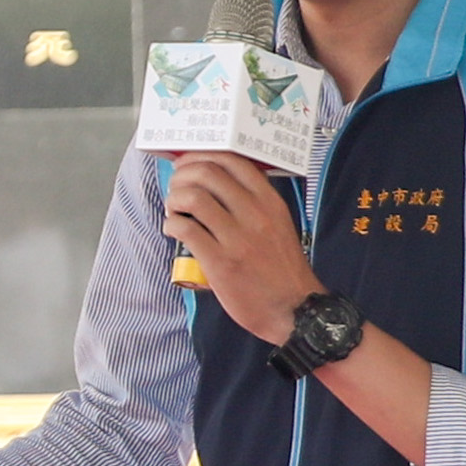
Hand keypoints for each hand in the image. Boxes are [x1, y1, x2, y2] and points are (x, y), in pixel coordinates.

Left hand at [162, 154, 320, 342]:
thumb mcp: (277, 224)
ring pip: (193, 197)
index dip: (202, 156)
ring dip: (174, 199)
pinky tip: (174, 229)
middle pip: (207, 174)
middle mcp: (254, 214)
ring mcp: (237, 237)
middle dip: (182, 176)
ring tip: (174, 209)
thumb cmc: (281, 268)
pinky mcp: (220, 261)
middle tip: (176, 188)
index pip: (232, 160)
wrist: (294, 308)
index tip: (188, 165)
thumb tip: (216, 183)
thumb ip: (254, 202)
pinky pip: (185, 228)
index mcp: (269, 201)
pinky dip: (171, 223)